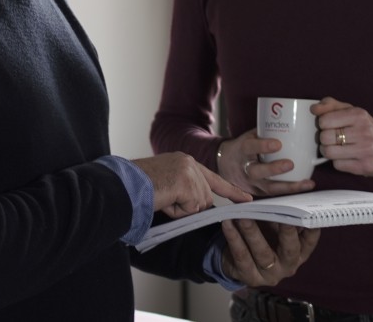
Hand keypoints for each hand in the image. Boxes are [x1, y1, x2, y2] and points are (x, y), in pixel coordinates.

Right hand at [132, 152, 251, 218]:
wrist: (124, 183)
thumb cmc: (139, 185)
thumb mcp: (167, 182)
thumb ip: (185, 189)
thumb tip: (200, 205)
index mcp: (185, 161)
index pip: (214, 178)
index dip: (232, 191)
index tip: (248, 199)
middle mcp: (189, 163)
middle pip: (205, 197)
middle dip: (188, 206)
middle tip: (165, 198)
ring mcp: (189, 172)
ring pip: (198, 205)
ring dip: (180, 209)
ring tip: (161, 197)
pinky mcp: (186, 183)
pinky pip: (190, 209)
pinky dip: (176, 211)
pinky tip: (163, 199)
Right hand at [217, 130, 314, 196]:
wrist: (225, 165)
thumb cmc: (243, 148)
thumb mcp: (249, 136)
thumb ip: (264, 132)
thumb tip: (290, 122)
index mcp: (242, 150)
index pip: (250, 147)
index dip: (262, 146)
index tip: (278, 144)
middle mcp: (245, 169)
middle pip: (257, 172)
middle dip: (274, 169)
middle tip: (290, 164)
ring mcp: (251, 183)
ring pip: (269, 188)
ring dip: (289, 186)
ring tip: (306, 183)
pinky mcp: (259, 192)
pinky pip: (275, 194)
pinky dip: (290, 190)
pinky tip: (304, 186)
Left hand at [219, 219, 319, 286]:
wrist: (236, 261)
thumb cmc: (262, 236)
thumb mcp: (275, 227)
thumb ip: (284, 214)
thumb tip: (293, 192)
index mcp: (299, 253)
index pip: (310, 240)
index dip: (311, 227)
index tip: (307, 210)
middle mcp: (288, 266)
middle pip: (290, 249)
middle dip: (286, 232)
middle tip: (281, 215)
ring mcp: (270, 275)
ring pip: (263, 253)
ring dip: (253, 232)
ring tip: (243, 216)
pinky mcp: (250, 277)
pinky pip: (241, 256)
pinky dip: (234, 238)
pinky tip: (228, 223)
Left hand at [313, 97, 372, 175]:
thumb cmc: (364, 128)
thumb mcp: (350, 111)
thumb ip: (330, 105)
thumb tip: (313, 109)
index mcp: (359, 115)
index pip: (324, 120)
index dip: (322, 124)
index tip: (329, 126)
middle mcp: (364, 131)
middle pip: (325, 137)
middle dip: (324, 139)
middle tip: (331, 139)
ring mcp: (366, 150)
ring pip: (329, 152)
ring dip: (328, 151)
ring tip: (336, 148)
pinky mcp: (365, 166)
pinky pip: (338, 165)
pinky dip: (338, 162)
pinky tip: (346, 157)